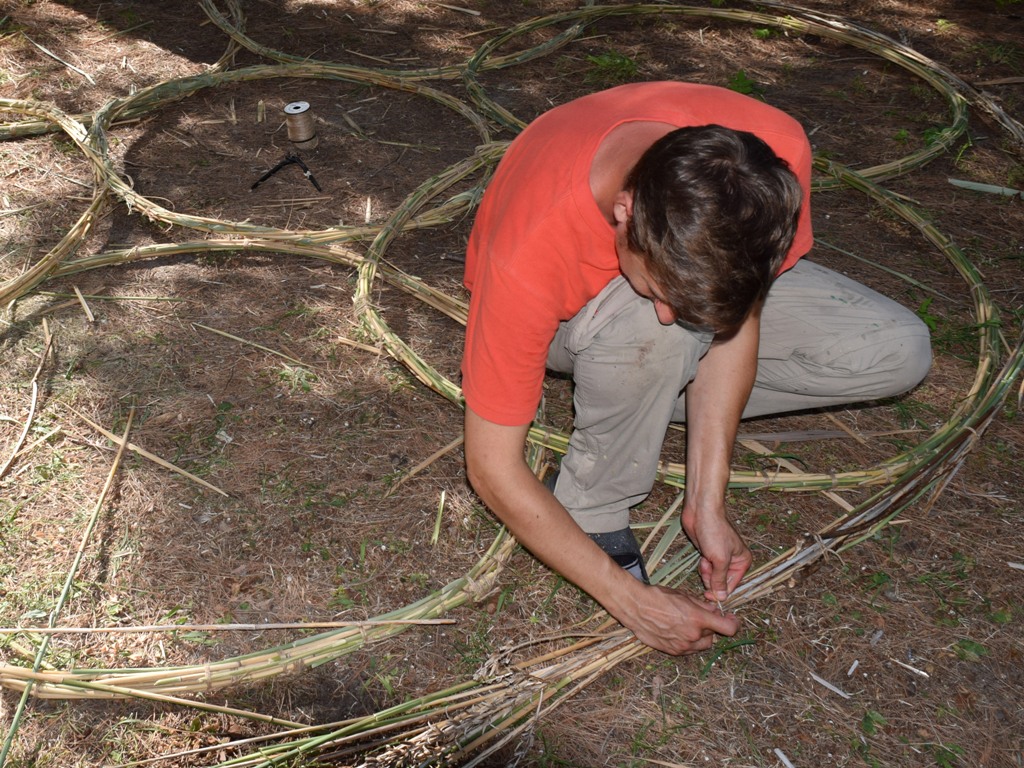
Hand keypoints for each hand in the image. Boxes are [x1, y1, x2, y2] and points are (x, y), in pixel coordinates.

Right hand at [614, 582, 739, 654]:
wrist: (636, 608)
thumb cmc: (658, 597)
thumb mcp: (684, 595)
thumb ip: (702, 605)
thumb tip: (714, 611)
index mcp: (698, 619)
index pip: (728, 628)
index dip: (733, 623)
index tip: (730, 618)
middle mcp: (693, 636)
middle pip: (714, 635)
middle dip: (711, 626)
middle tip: (701, 617)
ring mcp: (683, 646)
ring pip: (702, 645)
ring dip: (701, 636)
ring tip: (688, 624)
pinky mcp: (673, 652)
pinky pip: (689, 649)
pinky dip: (689, 642)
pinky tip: (679, 630)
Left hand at [681, 505, 751, 602]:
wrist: (701, 512)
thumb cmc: (714, 532)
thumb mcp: (720, 559)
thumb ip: (720, 579)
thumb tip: (722, 598)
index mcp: (742, 561)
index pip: (732, 585)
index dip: (720, 592)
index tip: (708, 596)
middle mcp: (733, 561)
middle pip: (721, 582)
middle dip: (712, 578)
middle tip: (707, 566)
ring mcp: (719, 557)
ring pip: (712, 576)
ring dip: (706, 571)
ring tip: (705, 559)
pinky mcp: (708, 553)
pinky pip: (705, 568)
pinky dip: (702, 566)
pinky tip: (701, 556)